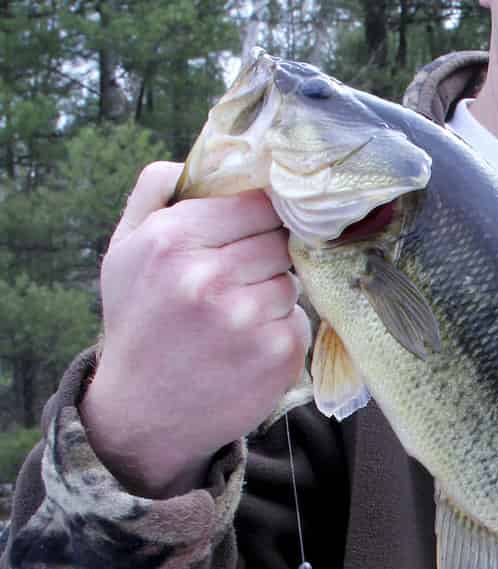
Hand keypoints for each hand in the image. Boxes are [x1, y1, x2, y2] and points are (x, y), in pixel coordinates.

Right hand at [82, 162, 311, 497]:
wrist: (141, 414)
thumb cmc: (139, 321)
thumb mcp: (125, 249)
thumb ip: (156, 190)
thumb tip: (207, 153)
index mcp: (172, 240)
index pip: (258, 203)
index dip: (260, 217)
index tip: (254, 230)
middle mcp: (209, 278)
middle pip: (280, 239)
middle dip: (265, 255)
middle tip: (238, 279)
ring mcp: (247, 319)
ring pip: (291, 280)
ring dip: (272, 293)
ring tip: (234, 317)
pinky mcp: (278, 354)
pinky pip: (300, 319)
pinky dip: (281, 329)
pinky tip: (247, 345)